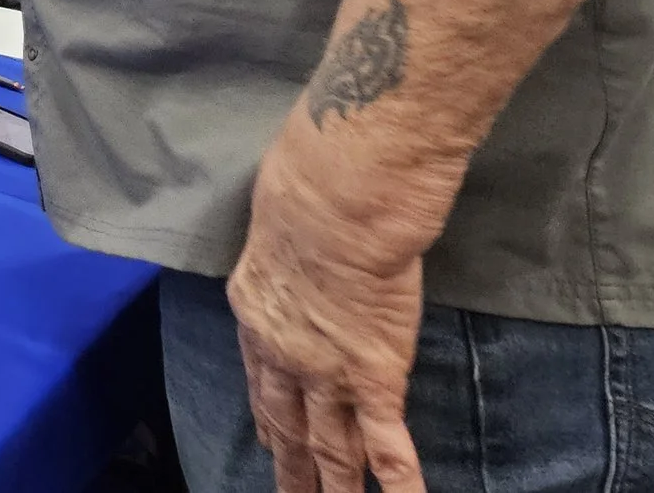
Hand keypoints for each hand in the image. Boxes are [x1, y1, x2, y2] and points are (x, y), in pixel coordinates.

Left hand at [225, 121, 429, 492]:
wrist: (331, 202)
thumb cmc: (303, 189)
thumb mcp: (272, 224)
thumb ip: (283, 251)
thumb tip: (294, 239)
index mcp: (256, 315)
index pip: (261, 383)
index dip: (268, 420)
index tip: (269, 444)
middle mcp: (283, 355)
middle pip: (288, 426)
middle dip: (292, 470)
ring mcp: (326, 373)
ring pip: (331, 448)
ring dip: (334, 488)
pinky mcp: (373, 377)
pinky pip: (386, 445)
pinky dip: (398, 483)